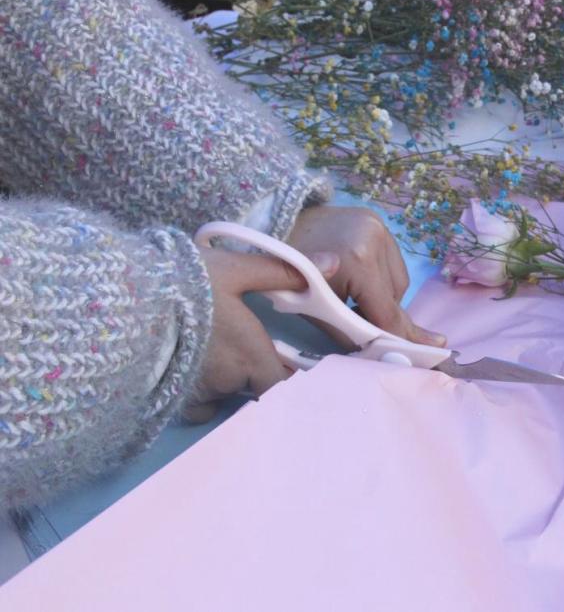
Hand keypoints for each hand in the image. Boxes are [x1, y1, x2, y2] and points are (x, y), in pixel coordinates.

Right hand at [188, 246, 339, 422]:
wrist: (122, 304)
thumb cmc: (184, 285)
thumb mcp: (236, 269)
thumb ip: (283, 272)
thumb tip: (332, 265)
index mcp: (252, 357)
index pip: (286, 384)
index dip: (288, 375)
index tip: (285, 360)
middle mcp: (229, 384)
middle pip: (255, 388)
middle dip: (255, 372)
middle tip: (240, 342)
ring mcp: (199, 396)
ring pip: (225, 394)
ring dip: (225, 379)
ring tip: (208, 347)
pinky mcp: (171, 401)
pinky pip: (197, 406)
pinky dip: (200, 394)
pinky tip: (189, 368)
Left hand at [286, 205, 445, 346]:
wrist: (278, 223)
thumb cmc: (290, 272)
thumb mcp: (315, 309)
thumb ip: (350, 332)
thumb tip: (379, 352)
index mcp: (358, 259)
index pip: (386, 310)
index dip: (396, 337)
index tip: (409, 356)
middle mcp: (377, 238)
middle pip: (395, 298)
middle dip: (382, 317)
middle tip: (367, 331)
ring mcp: (381, 227)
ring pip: (398, 283)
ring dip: (383, 299)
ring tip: (355, 301)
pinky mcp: (380, 222)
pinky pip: (393, 265)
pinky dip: (381, 281)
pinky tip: (360, 283)